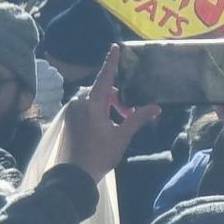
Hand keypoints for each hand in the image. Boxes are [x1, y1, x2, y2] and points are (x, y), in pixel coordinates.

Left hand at [59, 44, 159, 182]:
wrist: (73, 176)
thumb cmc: (99, 155)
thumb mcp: (121, 137)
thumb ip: (137, 119)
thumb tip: (156, 107)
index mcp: (91, 105)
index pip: (104, 79)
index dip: (111, 63)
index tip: (115, 47)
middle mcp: (78, 104)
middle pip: (101, 91)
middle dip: (116, 98)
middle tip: (128, 113)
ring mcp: (71, 112)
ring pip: (93, 100)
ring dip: (107, 105)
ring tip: (118, 121)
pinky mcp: (68, 121)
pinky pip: (85, 108)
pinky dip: (97, 111)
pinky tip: (105, 125)